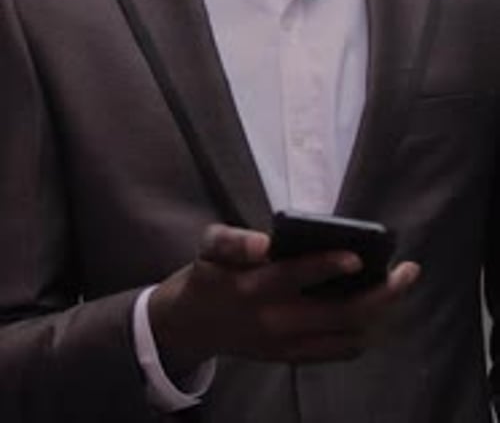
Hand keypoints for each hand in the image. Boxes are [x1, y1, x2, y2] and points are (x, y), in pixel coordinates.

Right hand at [149, 223, 419, 376]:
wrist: (193, 325)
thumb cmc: (209, 274)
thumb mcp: (209, 247)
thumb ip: (233, 242)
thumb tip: (264, 244)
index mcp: (255, 287)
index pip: (295, 276)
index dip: (327, 266)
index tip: (357, 257)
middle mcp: (276, 321)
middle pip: (339, 314)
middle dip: (381, 295)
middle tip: (409, 271)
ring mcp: (288, 345)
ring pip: (347, 336)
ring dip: (380, 314)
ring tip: (399, 287)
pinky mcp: (293, 358)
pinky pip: (339, 351)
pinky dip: (364, 332)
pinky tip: (378, 311)